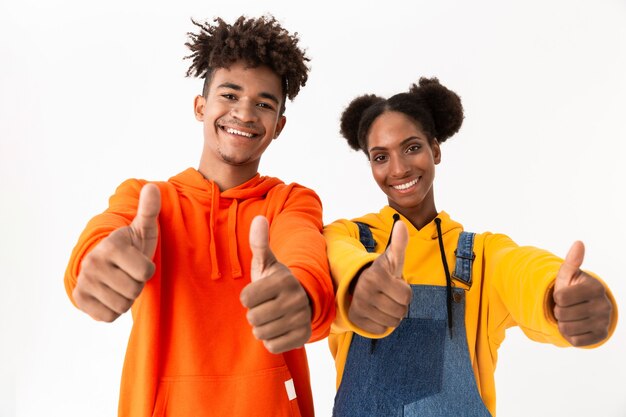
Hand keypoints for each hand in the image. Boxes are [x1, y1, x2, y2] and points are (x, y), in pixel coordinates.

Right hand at [73, 184, 160, 321]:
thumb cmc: (129, 246)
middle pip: (135, 290)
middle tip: (129, 274)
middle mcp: (94, 264)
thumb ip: (149, 210)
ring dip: (126, 297)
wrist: (103, 262)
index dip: (147, 270)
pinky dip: (114, 309)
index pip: (146, 272)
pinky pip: (109, 316)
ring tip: (120, 282)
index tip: (137, 261)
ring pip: (123, 305)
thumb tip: (152, 187)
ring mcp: (85, 282)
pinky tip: (110, 294)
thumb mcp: (142, 228)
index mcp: (111, 246)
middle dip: (137, 285)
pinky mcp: (80, 300)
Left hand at [240, 216, 311, 353]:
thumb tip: (259, 219)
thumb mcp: (266, 262)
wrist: (302, 300)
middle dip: (254, 314)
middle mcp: (295, 300)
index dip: (247, 297)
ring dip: (261, 328)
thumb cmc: (275, 281)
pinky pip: (272, 346)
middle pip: (253, 318)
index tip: (256, 293)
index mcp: (283, 281)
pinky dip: (271, 340)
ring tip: (271, 317)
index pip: (246, 298)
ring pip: (261, 333)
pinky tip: (278, 329)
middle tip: (265, 306)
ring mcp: (301, 319)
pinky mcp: (302, 337)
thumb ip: (259, 243)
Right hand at [348, 221, 411, 334]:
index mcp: (376, 275)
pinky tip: (376, 312)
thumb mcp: (391, 259)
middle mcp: (364, 291)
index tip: (395, 284)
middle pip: (401, 311)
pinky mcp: (356, 320)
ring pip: (392, 322)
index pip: (407, 296)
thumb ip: (399, 244)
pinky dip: (382, 323)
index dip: (405, 291)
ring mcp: (359, 306)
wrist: (357, 285)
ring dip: (392, 314)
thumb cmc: (381, 273)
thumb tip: (402, 224)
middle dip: (399, 304)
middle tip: (389, 294)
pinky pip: (381, 329)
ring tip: (384, 302)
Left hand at [553, 241, 612, 345]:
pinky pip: (574, 341)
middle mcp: (604, 305)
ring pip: (566, 328)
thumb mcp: (569, 275)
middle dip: (559, 310)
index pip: (560, 298)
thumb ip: (571, 261)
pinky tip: (575, 326)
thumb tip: (578, 243)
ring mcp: (604, 322)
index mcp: (595, 287)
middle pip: (562, 313)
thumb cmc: (573, 288)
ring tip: (570, 315)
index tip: (564, 294)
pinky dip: (569, 335)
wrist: (585, 307)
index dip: (557, 296)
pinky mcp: (601, 336)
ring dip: (562, 323)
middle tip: (567, 306)